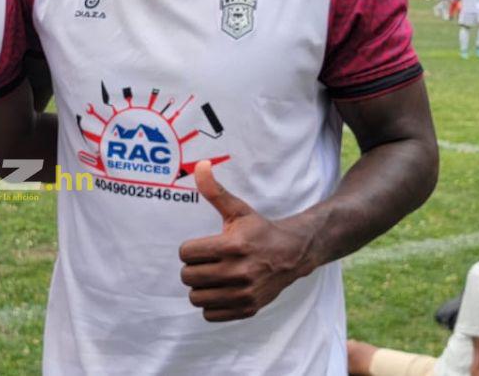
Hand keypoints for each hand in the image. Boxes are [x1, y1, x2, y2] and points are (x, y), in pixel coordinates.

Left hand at [179, 161, 313, 321]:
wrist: (292, 254)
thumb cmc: (259, 230)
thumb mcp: (238, 209)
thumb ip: (214, 190)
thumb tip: (200, 165)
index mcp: (232, 246)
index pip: (186, 253)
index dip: (190, 248)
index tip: (204, 246)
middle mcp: (238, 272)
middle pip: (188, 276)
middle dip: (193, 267)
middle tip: (207, 261)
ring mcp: (244, 293)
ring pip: (196, 298)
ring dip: (200, 287)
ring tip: (212, 276)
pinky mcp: (247, 308)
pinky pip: (210, 314)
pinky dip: (211, 305)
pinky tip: (221, 290)